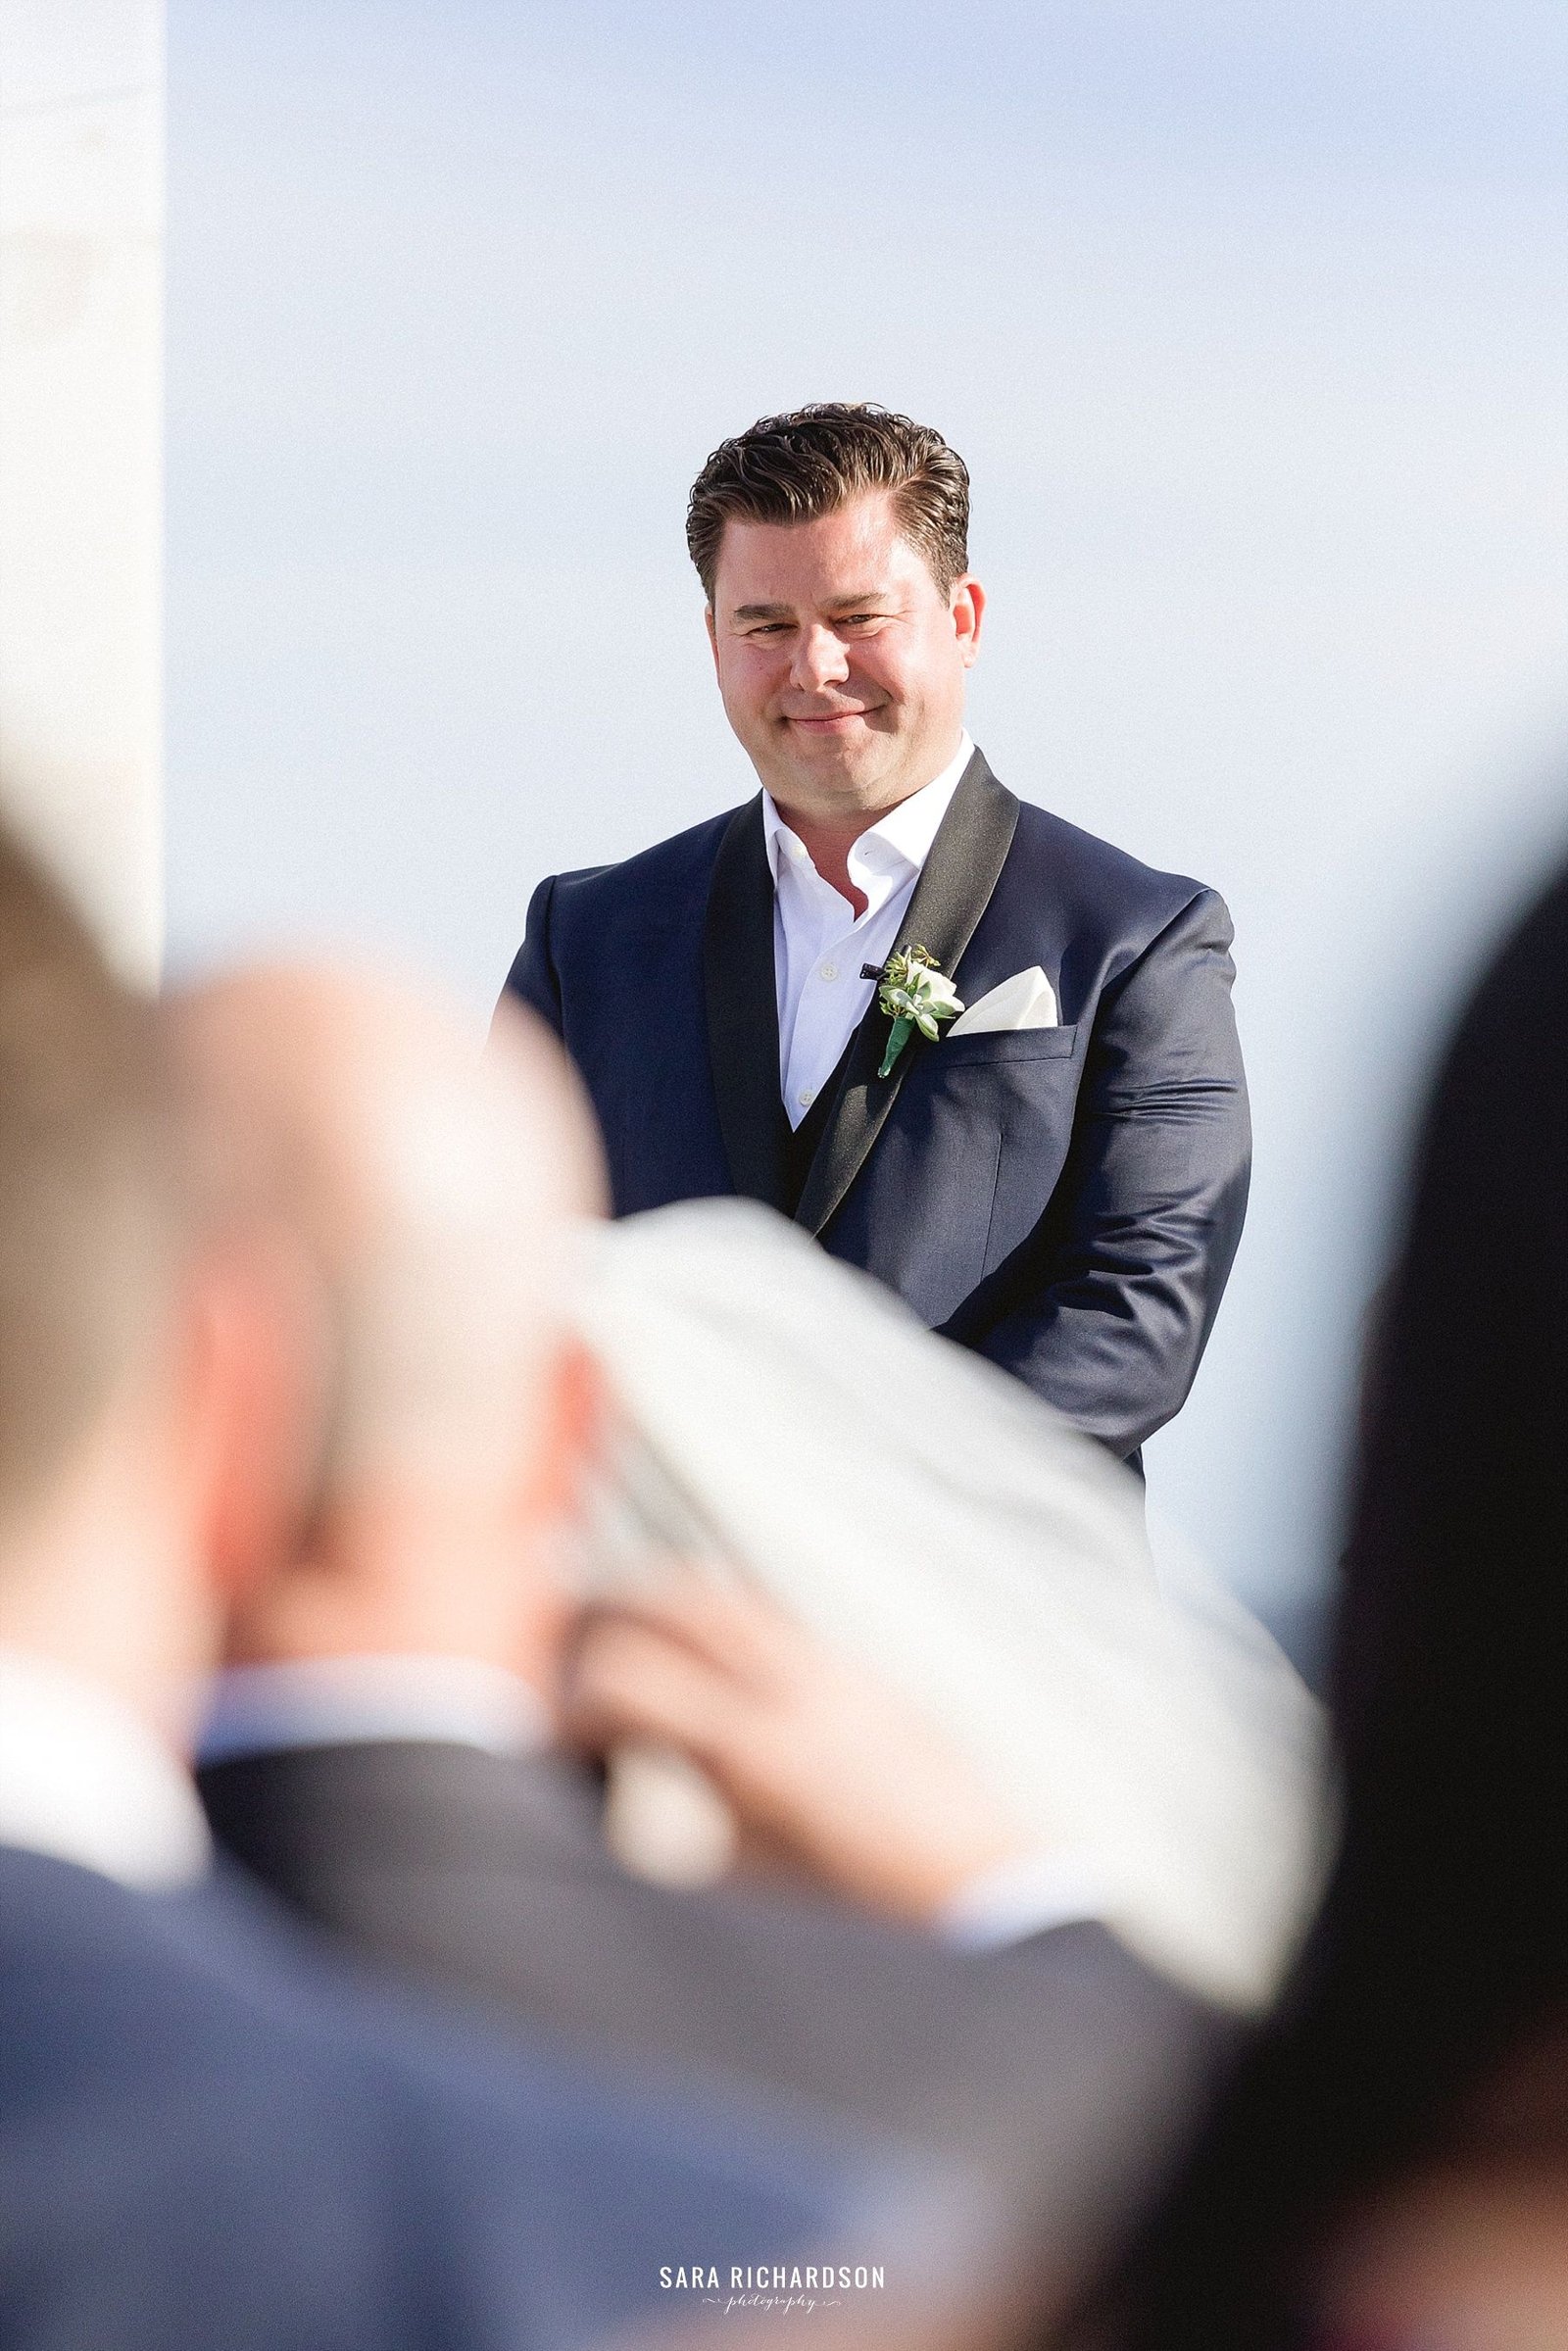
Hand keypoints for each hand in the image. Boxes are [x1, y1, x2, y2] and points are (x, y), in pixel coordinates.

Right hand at [557, 1573, 1036, 1923]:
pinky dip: (719, 1626)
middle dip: (599, 1616)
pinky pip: (773, 1618)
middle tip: (556, 1649)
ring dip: (661, 1608)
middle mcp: (797, 1688)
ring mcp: (837, 1668)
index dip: (566, 1699)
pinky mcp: (867, 1672)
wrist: (992, 1898)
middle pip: (670, 1599)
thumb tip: (595, 1798)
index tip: (551, 1735)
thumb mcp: (748, 1896)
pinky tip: (704, 1673)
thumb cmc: (873, 1921)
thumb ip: (670, 1830)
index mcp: (756, 1750)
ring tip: (618, 1646)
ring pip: (724, 1592)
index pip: (623, 1677)